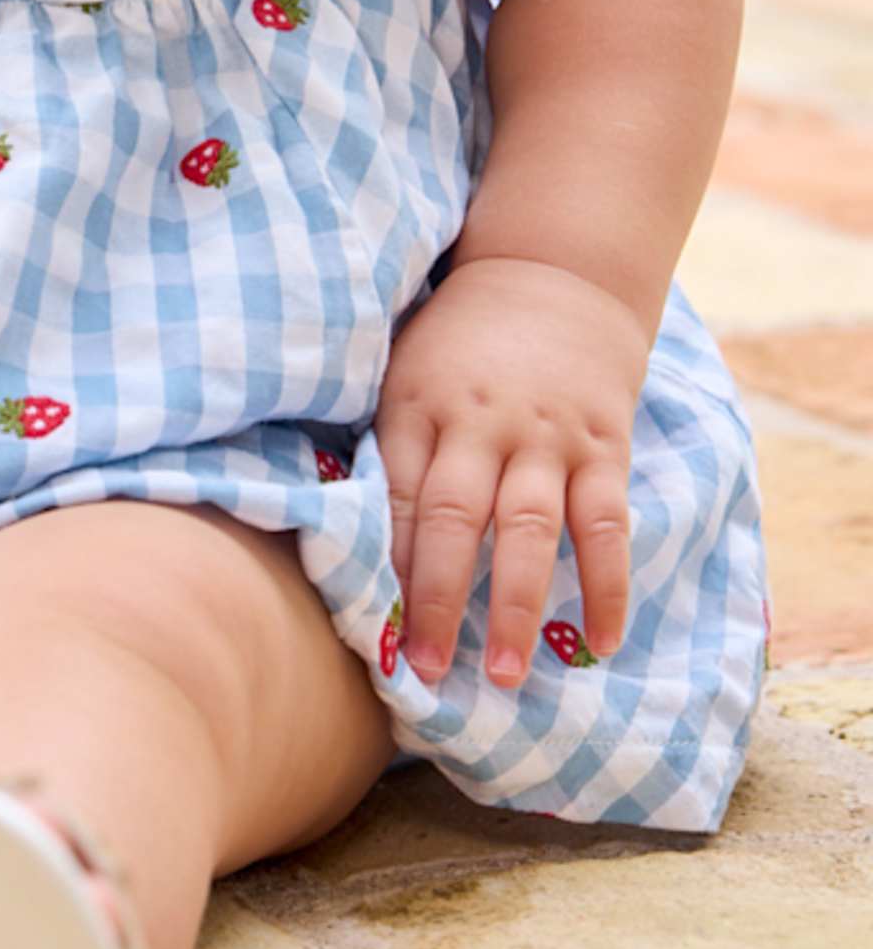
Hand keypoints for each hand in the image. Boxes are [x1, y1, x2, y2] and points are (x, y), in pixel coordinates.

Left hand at [374, 255, 647, 690]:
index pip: (396, 497)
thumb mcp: (404, 368)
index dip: (385, 567)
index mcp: (417, 403)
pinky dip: (607, 584)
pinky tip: (603, 640)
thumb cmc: (460, 339)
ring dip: (518, 607)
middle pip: (454, 518)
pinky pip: (605, 523)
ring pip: (529, 529)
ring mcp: (544, 435)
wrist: (553, 271)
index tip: (373, 633)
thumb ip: (388, 442)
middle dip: (438, 600)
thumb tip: (341, 533)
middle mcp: (479, 421)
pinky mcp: (602, 443)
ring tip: (507, 676)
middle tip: (426, 671)